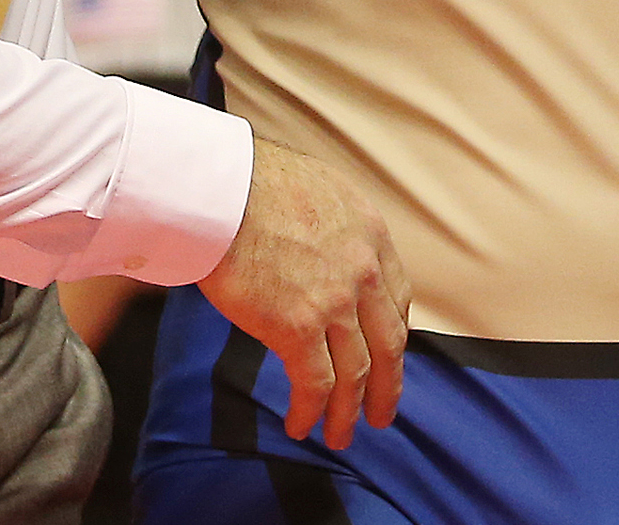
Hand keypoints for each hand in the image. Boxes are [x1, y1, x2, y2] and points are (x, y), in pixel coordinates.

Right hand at [195, 138, 411, 449]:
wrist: (221, 189)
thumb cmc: (252, 182)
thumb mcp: (319, 191)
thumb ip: (334, 227)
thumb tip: (317, 249)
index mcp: (372, 236)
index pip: (397, 299)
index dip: (392, 337)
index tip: (386, 358)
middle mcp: (364, 272)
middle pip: (388, 344)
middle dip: (386, 386)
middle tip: (380, 415)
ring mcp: (334, 303)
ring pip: (355, 373)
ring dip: (348, 412)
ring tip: (339, 436)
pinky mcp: (297, 328)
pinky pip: (313, 383)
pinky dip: (310, 411)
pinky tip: (300, 425)